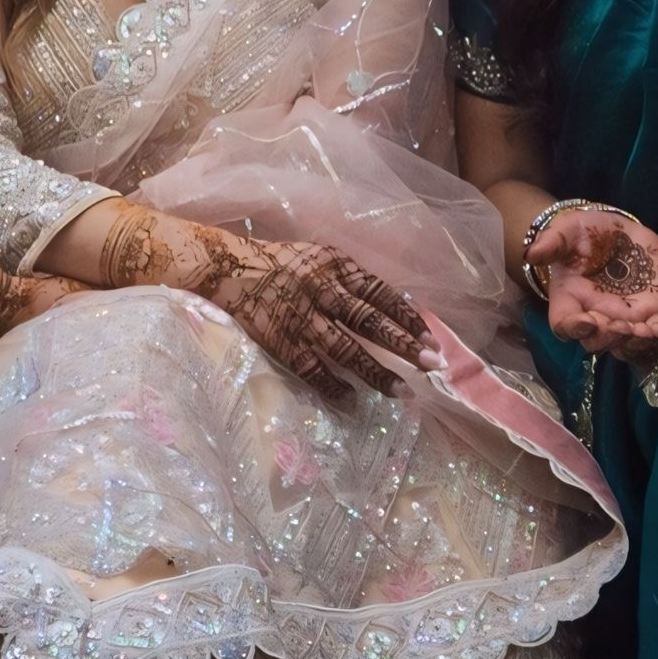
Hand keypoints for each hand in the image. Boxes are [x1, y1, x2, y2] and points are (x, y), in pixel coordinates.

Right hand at [97, 209, 423, 393]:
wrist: (224, 269)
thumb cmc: (279, 263)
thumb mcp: (319, 257)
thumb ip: (352, 279)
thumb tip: (398, 305)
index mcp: (335, 267)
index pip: (380, 292)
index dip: (407, 315)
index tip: (431, 336)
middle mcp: (321, 291)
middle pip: (370, 321)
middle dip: (403, 344)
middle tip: (433, 364)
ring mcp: (300, 319)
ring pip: (346, 349)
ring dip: (376, 372)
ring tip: (402, 392)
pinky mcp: (281, 342)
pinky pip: (312, 369)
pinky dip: (333, 386)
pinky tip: (352, 400)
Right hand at [527, 208, 657, 361]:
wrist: (620, 231)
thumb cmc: (588, 233)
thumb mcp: (568, 229)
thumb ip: (552, 241)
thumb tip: (531, 254)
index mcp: (570, 299)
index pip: (564, 324)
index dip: (573, 328)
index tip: (586, 321)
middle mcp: (595, 315)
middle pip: (595, 342)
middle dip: (607, 338)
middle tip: (619, 324)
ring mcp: (623, 318)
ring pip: (624, 346)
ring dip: (633, 345)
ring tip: (642, 331)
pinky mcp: (650, 314)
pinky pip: (652, 336)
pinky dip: (656, 338)